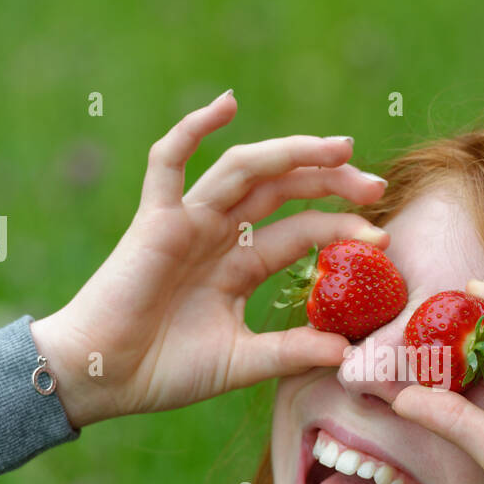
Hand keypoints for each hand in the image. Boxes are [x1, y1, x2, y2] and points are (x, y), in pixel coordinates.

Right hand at [30, 89, 389, 427]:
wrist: (100, 379)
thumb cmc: (162, 372)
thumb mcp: (240, 362)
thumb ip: (289, 352)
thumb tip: (346, 352)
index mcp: (240, 264)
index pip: (300, 231)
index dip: (341, 230)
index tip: (383, 238)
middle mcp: (219, 234)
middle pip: (282, 190)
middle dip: (330, 181)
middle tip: (374, 184)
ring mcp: (188, 221)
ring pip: (246, 170)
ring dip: (292, 153)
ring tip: (338, 147)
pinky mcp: (154, 219)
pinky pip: (168, 163)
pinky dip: (193, 129)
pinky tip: (226, 103)